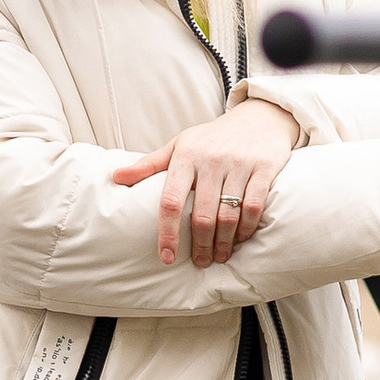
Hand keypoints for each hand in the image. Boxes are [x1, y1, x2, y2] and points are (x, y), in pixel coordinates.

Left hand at [114, 99, 299, 269]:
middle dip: (200, 245)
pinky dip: (246, 228)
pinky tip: (241, 239)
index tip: (166, 258)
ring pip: (228, 215)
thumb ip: (149, 164)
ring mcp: (238, 164)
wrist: (259, 117)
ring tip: (219, 256)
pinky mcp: (263, 168)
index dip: (167, 233)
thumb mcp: (179, 145)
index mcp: (186, 156)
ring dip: (223, 242)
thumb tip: (115, 177)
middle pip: (202, 215)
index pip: (171, 201)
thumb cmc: (212, 138)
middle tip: (200, 262)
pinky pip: (253, 206)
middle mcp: (211, 160)